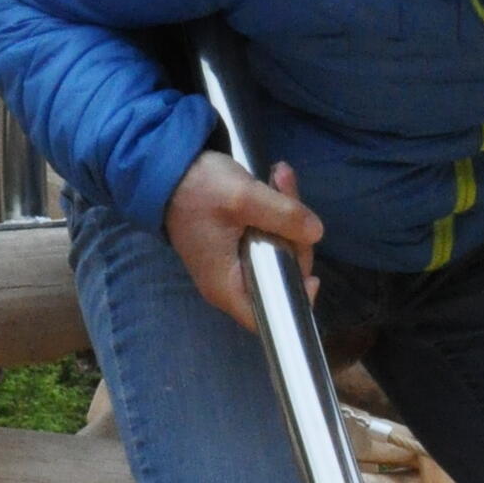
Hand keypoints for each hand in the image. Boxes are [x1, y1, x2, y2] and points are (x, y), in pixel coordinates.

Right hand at [164, 147, 321, 330]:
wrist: (167, 166)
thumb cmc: (197, 190)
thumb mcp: (242, 198)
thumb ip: (282, 215)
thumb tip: (316, 232)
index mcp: (228, 286)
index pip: (268, 316)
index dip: (294, 301)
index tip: (312, 276)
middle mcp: (231, 281)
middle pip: (281, 274)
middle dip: (294, 234)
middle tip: (289, 192)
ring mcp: (234, 261)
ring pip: (278, 249)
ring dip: (286, 212)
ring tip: (281, 174)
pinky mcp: (237, 242)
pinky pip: (267, 234)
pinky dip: (275, 210)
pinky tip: (276, 179)